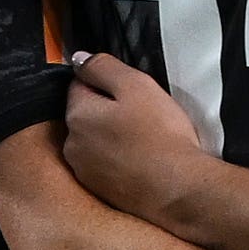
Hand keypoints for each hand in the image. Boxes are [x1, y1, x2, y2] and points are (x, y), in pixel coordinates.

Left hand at [57, 51, 215, 230]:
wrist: (178, 189)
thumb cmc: (160, 134)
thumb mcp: (136, 86)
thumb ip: (103, 67)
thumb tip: (78, 58)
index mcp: (76, 114)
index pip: (80, 84)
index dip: (107, 83)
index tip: (132, 93)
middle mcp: (71, 144)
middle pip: (85, 114)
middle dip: (106, 110)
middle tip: (141, 116)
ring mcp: (83, 171)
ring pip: (94, 140)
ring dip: (110, 136)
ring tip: (142, 140)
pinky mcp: (98, 191)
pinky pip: (104, 164)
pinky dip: (117, 160)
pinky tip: (139, 161)